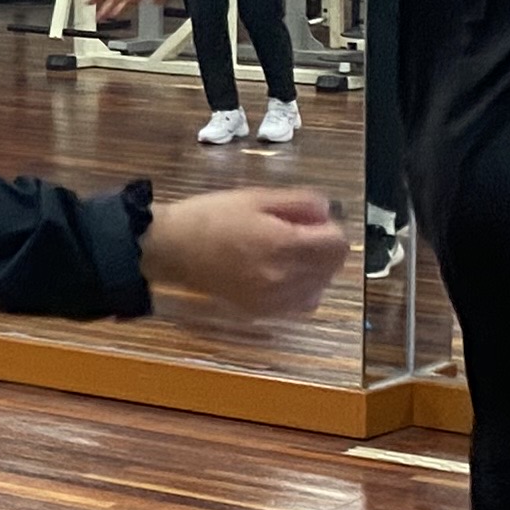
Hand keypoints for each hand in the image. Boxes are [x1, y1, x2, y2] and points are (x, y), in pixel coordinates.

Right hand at [139, 188, 346, 316]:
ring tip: (288, 254)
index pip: (338, 244)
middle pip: (333, 267)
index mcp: (284, 245)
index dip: (329, 227)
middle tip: (298, 232)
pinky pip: (301, 305)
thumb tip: (326, 210)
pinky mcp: (262, 312)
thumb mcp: (255, 197)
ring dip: (314, 269)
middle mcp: (284, 278)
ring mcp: (274, 300)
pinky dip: (302, 290)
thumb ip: (298, 202)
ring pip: (320, 287)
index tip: (310, 219)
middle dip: (323, 247)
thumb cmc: (211, 217)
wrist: (172, 249)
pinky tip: (282, 275)